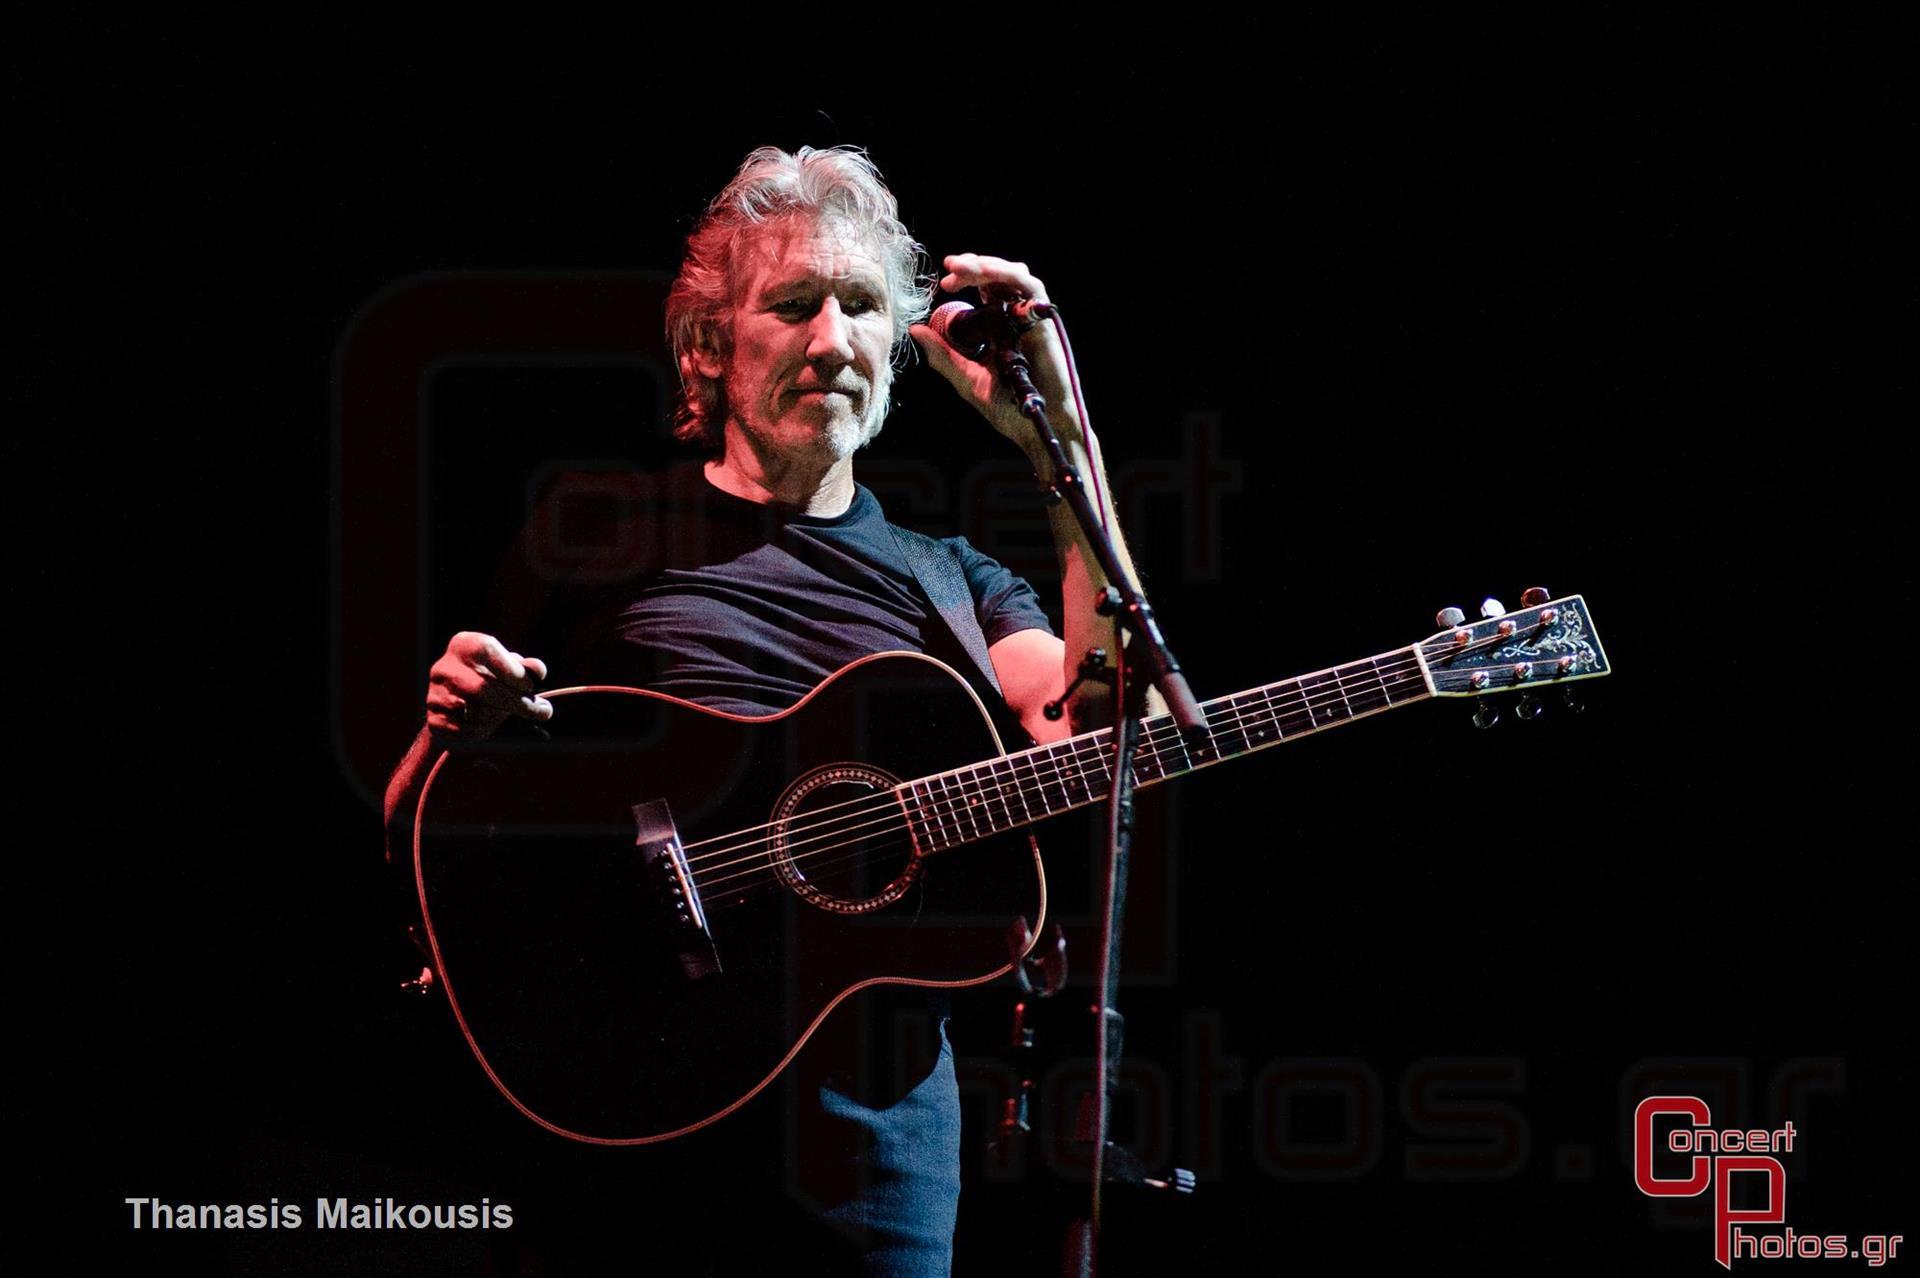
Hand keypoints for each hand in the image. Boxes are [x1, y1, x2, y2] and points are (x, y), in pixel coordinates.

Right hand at [424, 632, 551, 739]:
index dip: (510, 669)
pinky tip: (490, 726)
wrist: (458, 705)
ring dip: (500, 717)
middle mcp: (444, 668)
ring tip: (512, 716)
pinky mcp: (434, 719)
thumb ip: (524, 668)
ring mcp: (435, 694)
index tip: (530, 686)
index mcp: (463, 645)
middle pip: (481, 686)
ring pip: (473, 711)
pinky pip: (464, 730)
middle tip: (542, 711)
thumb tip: (536, 670)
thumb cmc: (490, 680)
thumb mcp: (508, 667)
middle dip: (516, 702)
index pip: (486, 650)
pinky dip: (483, 731)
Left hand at [910, 253, 1081, 452]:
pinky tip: (987, 272)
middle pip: (996, 279)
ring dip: (987, 265)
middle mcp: (1015, 318)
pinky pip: (1031, 287)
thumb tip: (916, 329)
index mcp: (998, 328)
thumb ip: (943, 355)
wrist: (1035, 426)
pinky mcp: (1045, 321)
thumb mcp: (967, 378)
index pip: (983, 290)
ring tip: (961, 267)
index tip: (943, 283)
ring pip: (1013, 275)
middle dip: (972, 267)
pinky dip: (1009, 274)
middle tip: (949, 268)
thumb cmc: (1007, 407)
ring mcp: (1031, 319)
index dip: (964, 280)